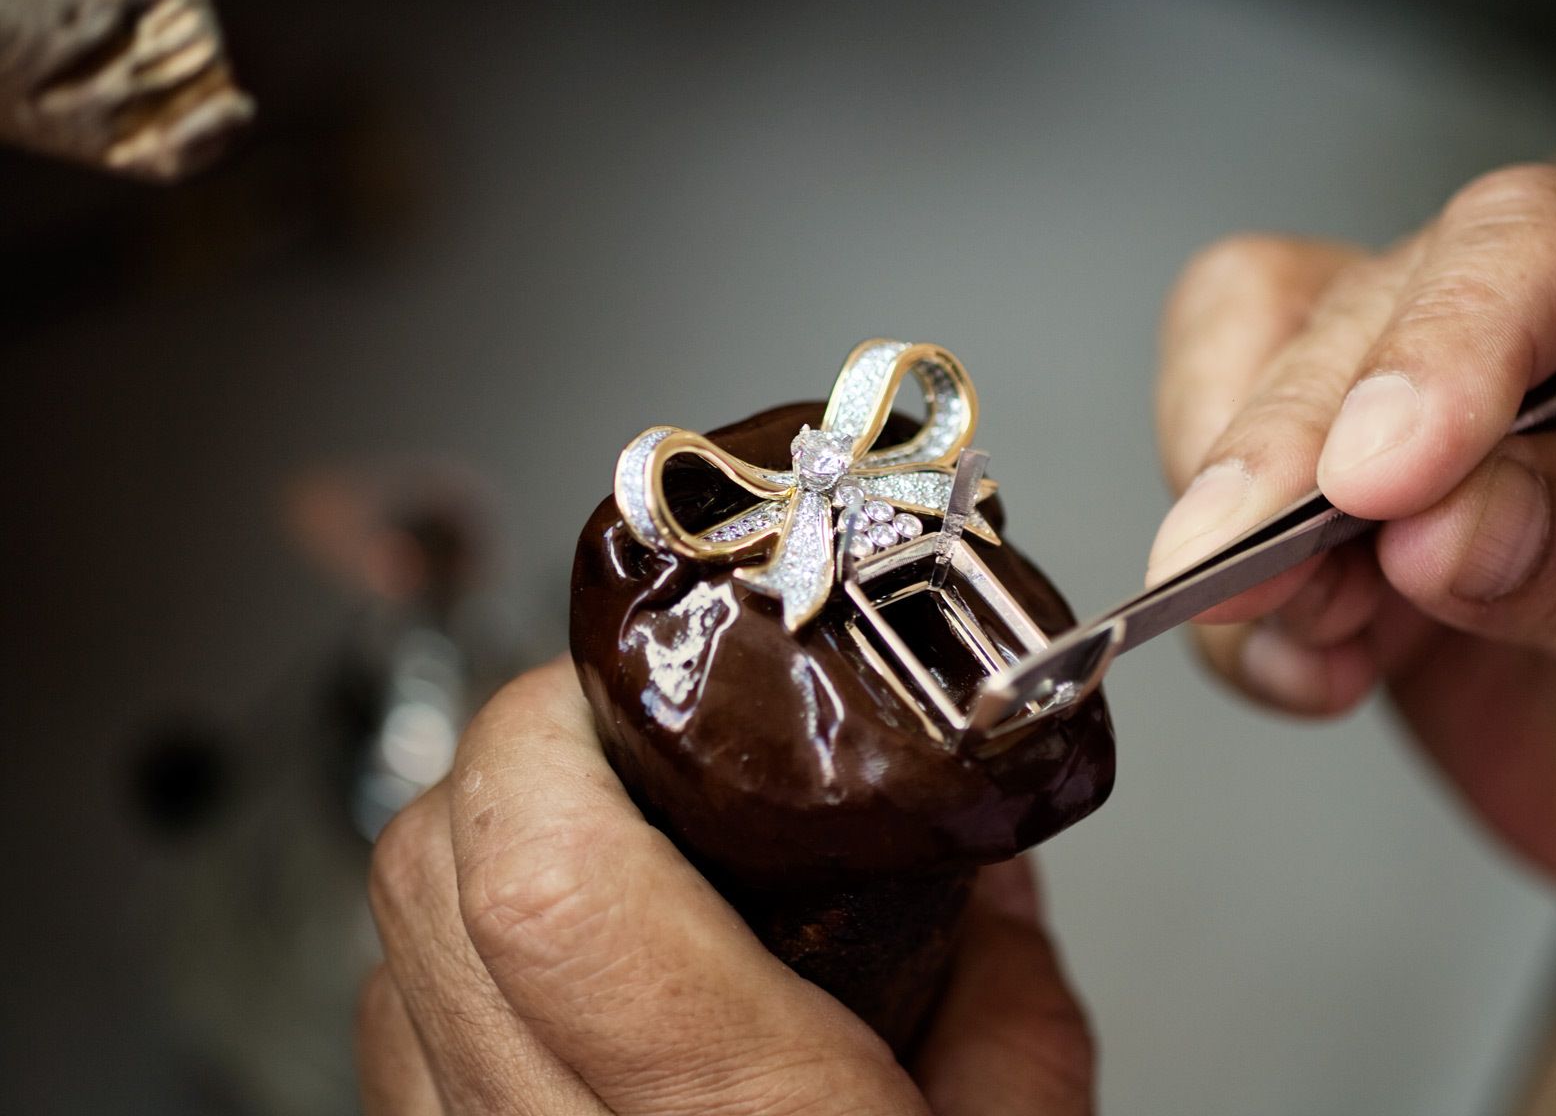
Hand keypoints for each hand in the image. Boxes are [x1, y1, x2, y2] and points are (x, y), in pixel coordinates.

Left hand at [357, 661, 1094, 1115]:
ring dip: (482, 849)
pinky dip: (454, 956)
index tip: (635, 683)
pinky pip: (390, 1035)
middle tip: (636, 739)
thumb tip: (971, 842)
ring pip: (390, 942)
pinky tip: (565, 966)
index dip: (555, 726)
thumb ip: (1003, 974)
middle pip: (430, 872)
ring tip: (610, 843)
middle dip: (521, 756)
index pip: (538, 868)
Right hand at [1150, 152, 1555, 946]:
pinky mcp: (1352, 521)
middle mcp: (1552, 328)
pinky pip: (1230, 509)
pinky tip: (1309, 668)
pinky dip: (1234, 610)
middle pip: (1366, 308)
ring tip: (1294, 624)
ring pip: (1257, 367)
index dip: (1446, 339)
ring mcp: (1437, 421)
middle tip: (1248, 559)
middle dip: (1288, 443)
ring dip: (1242, 513)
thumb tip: (1440, 525)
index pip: (1541, 239)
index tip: (1382, 474)